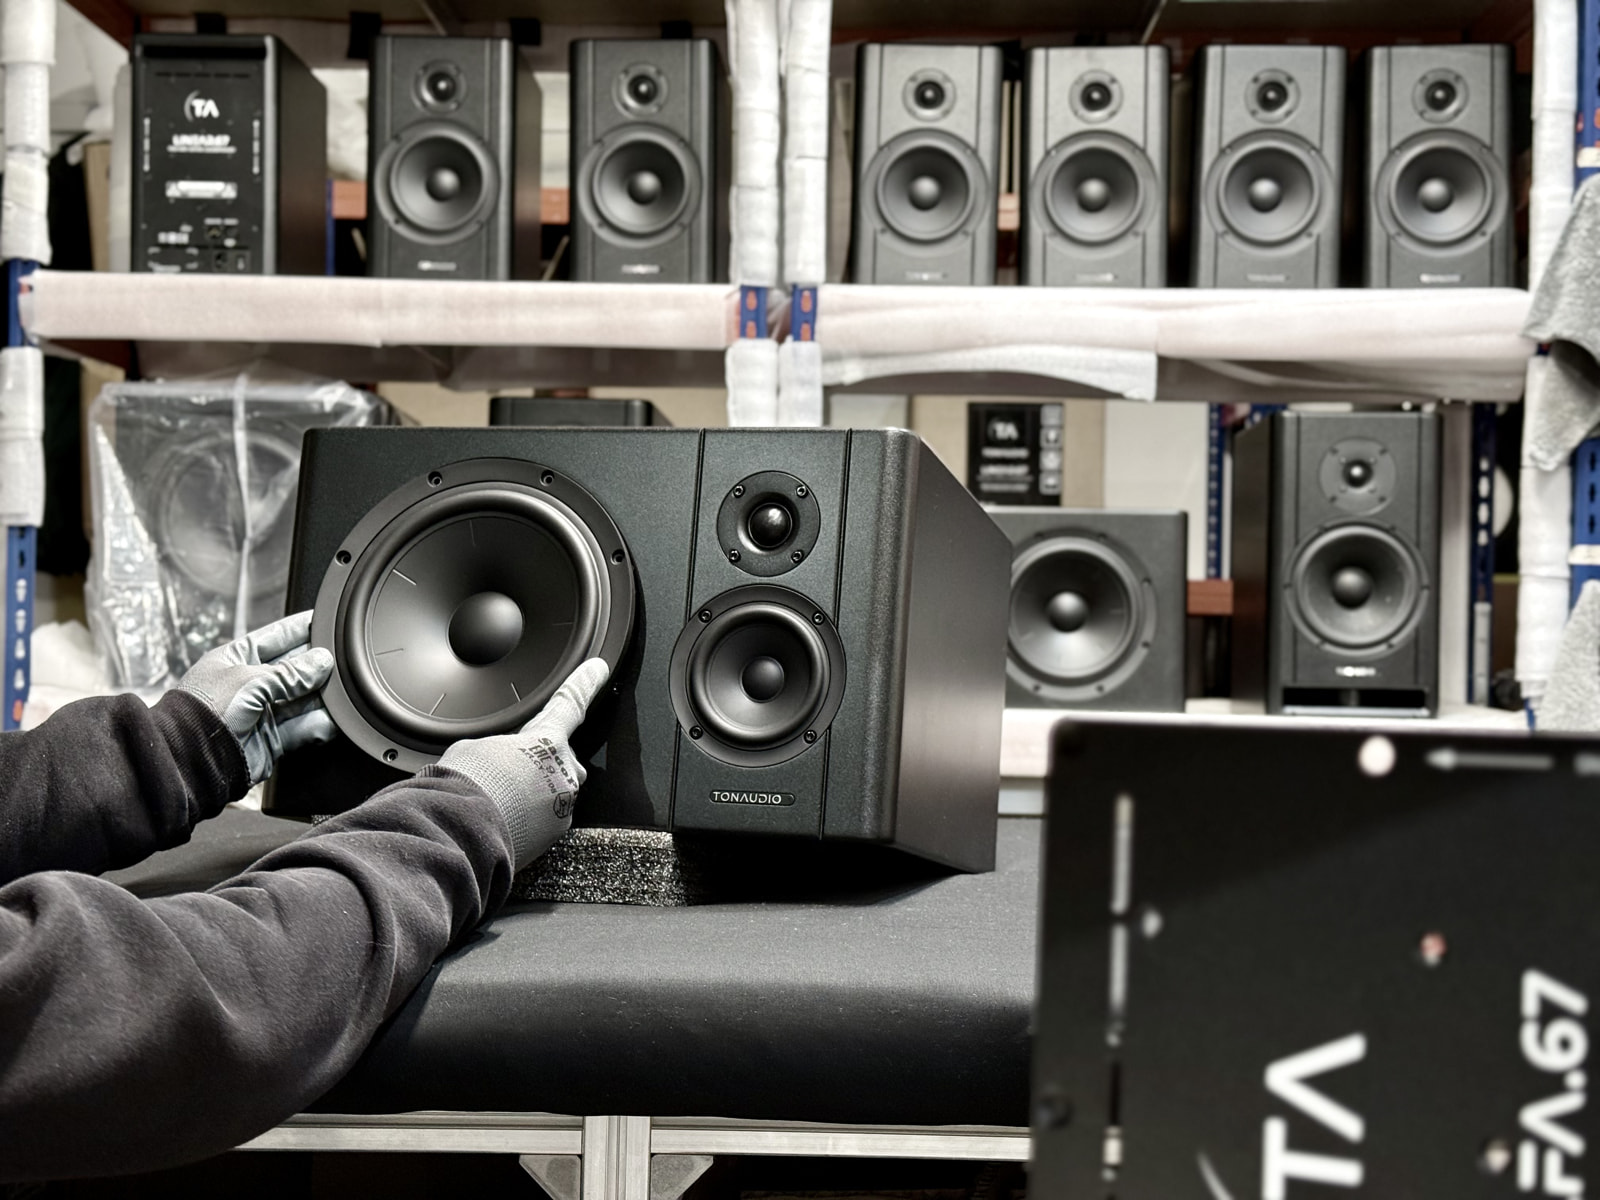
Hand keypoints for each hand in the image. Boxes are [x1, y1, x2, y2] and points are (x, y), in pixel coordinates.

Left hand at [176, 611, 336, 785]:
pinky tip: (336, 719)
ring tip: (345, 691)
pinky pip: (304, 728)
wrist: (191, 759)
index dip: (301, 629)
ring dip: (323, 696)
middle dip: (317, 666)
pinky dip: (320, 724)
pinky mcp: (271, 739)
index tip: (325, 622)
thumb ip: (291, 673)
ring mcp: (261, 713)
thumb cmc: (204, 712)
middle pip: (294, 670)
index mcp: (235, 659)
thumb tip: (322, 661)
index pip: (276, 637)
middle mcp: (249, 684)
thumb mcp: (250, 680)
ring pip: (303, 699)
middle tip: (342, 660)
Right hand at [433, 658, 611, 869]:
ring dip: (528, 795)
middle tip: (506, 775)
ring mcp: (561, 807)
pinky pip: (542, 821)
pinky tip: (500, 821)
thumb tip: (502, 760)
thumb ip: (502, 748)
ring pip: (550, 793)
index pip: (570, 704)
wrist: (457, 833)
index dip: (585, 683)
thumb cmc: (463, 787)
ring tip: (495, 802)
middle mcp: (563, 774)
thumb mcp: (474, 748)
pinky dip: (524, 820)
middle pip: (559, 760)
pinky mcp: (553, 837)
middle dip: (540, 763)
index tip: (599, 670)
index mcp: (547, 741)